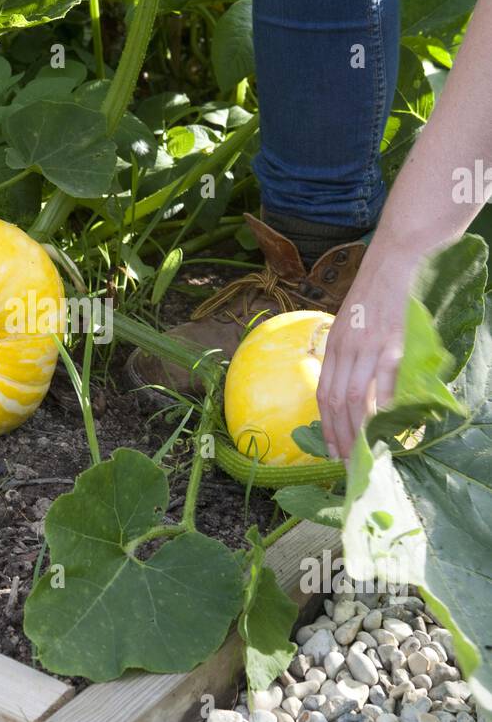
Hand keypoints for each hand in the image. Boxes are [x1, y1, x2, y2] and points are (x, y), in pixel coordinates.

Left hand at [316, 241, 421, 460]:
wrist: (398, 258)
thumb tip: (356, 385)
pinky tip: (391, 427)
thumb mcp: (352, 321)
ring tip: (364, 454)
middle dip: (339, 437)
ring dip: (358, 432)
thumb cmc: (378, 290)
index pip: (323, 394)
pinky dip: (387, 409)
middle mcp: (346, 348)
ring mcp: (368, 347)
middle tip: (347, 463)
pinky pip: (385, 384)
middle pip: (335, 403)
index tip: (331, 450)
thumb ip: (351, 351)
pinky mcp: (393, 343)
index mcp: (334, 344)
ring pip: (355, 399)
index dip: (325, 426)